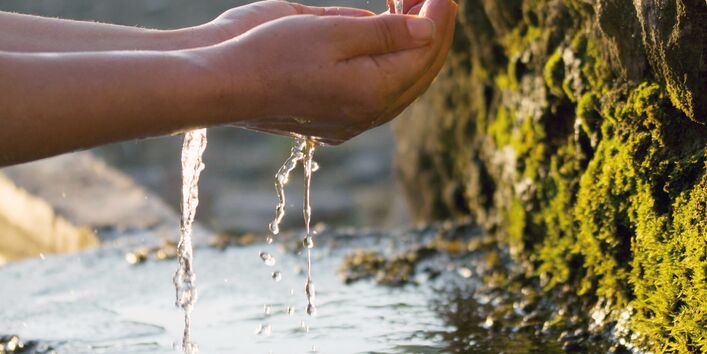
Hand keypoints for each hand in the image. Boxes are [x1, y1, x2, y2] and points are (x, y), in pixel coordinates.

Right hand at [206, 0, 456, 143]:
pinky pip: (381, 95)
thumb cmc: (272, 53)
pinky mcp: (337, 123)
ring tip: (416, 14)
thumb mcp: (333, 32)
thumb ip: (387, 33)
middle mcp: (370, 115)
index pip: (425, 51)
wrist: (224, 87)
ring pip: (403, 85)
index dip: (439, 16)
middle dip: (434, 32)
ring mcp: (353, 123)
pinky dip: (394, 67)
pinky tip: (392, 46)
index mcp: (374, 93)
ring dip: (415, 50)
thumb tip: (429, 29)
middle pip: (421, 71)